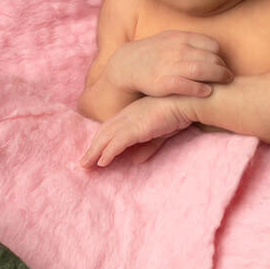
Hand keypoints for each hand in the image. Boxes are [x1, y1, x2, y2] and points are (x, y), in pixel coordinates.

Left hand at [80, 95, 196, 168]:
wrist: (186, 102)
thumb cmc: (177, 114)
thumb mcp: (161, 133)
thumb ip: (148, 146)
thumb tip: (137, 160)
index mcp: (132, 114)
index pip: (110, 129)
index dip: (100, 141)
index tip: (93, 153)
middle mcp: (127, 116)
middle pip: (103, 133)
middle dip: (92, 149)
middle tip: (83, 163)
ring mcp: (130, 121)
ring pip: (105, 138)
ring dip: (94, 153)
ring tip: (85, 166)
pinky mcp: (136, 128)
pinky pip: (117, 143)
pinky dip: (108, 153)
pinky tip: (101, 163)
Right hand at [104, 32, 232, 98]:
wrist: (126, 66)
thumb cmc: (154, 54)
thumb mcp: (170, 39)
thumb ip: (190, 42)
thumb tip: (214, 48)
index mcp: (180, 38)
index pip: (212, 45)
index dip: (220, 56)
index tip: (222, 64)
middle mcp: (177, 50)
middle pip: (211, 58)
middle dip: (223, 68)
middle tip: (228, 76)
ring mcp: (170, 65)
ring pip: (203, 70)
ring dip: (218, 77)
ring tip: (224, 82)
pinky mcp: (164, 83)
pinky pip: (188, 85)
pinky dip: (201, 88)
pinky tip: (207, 91)